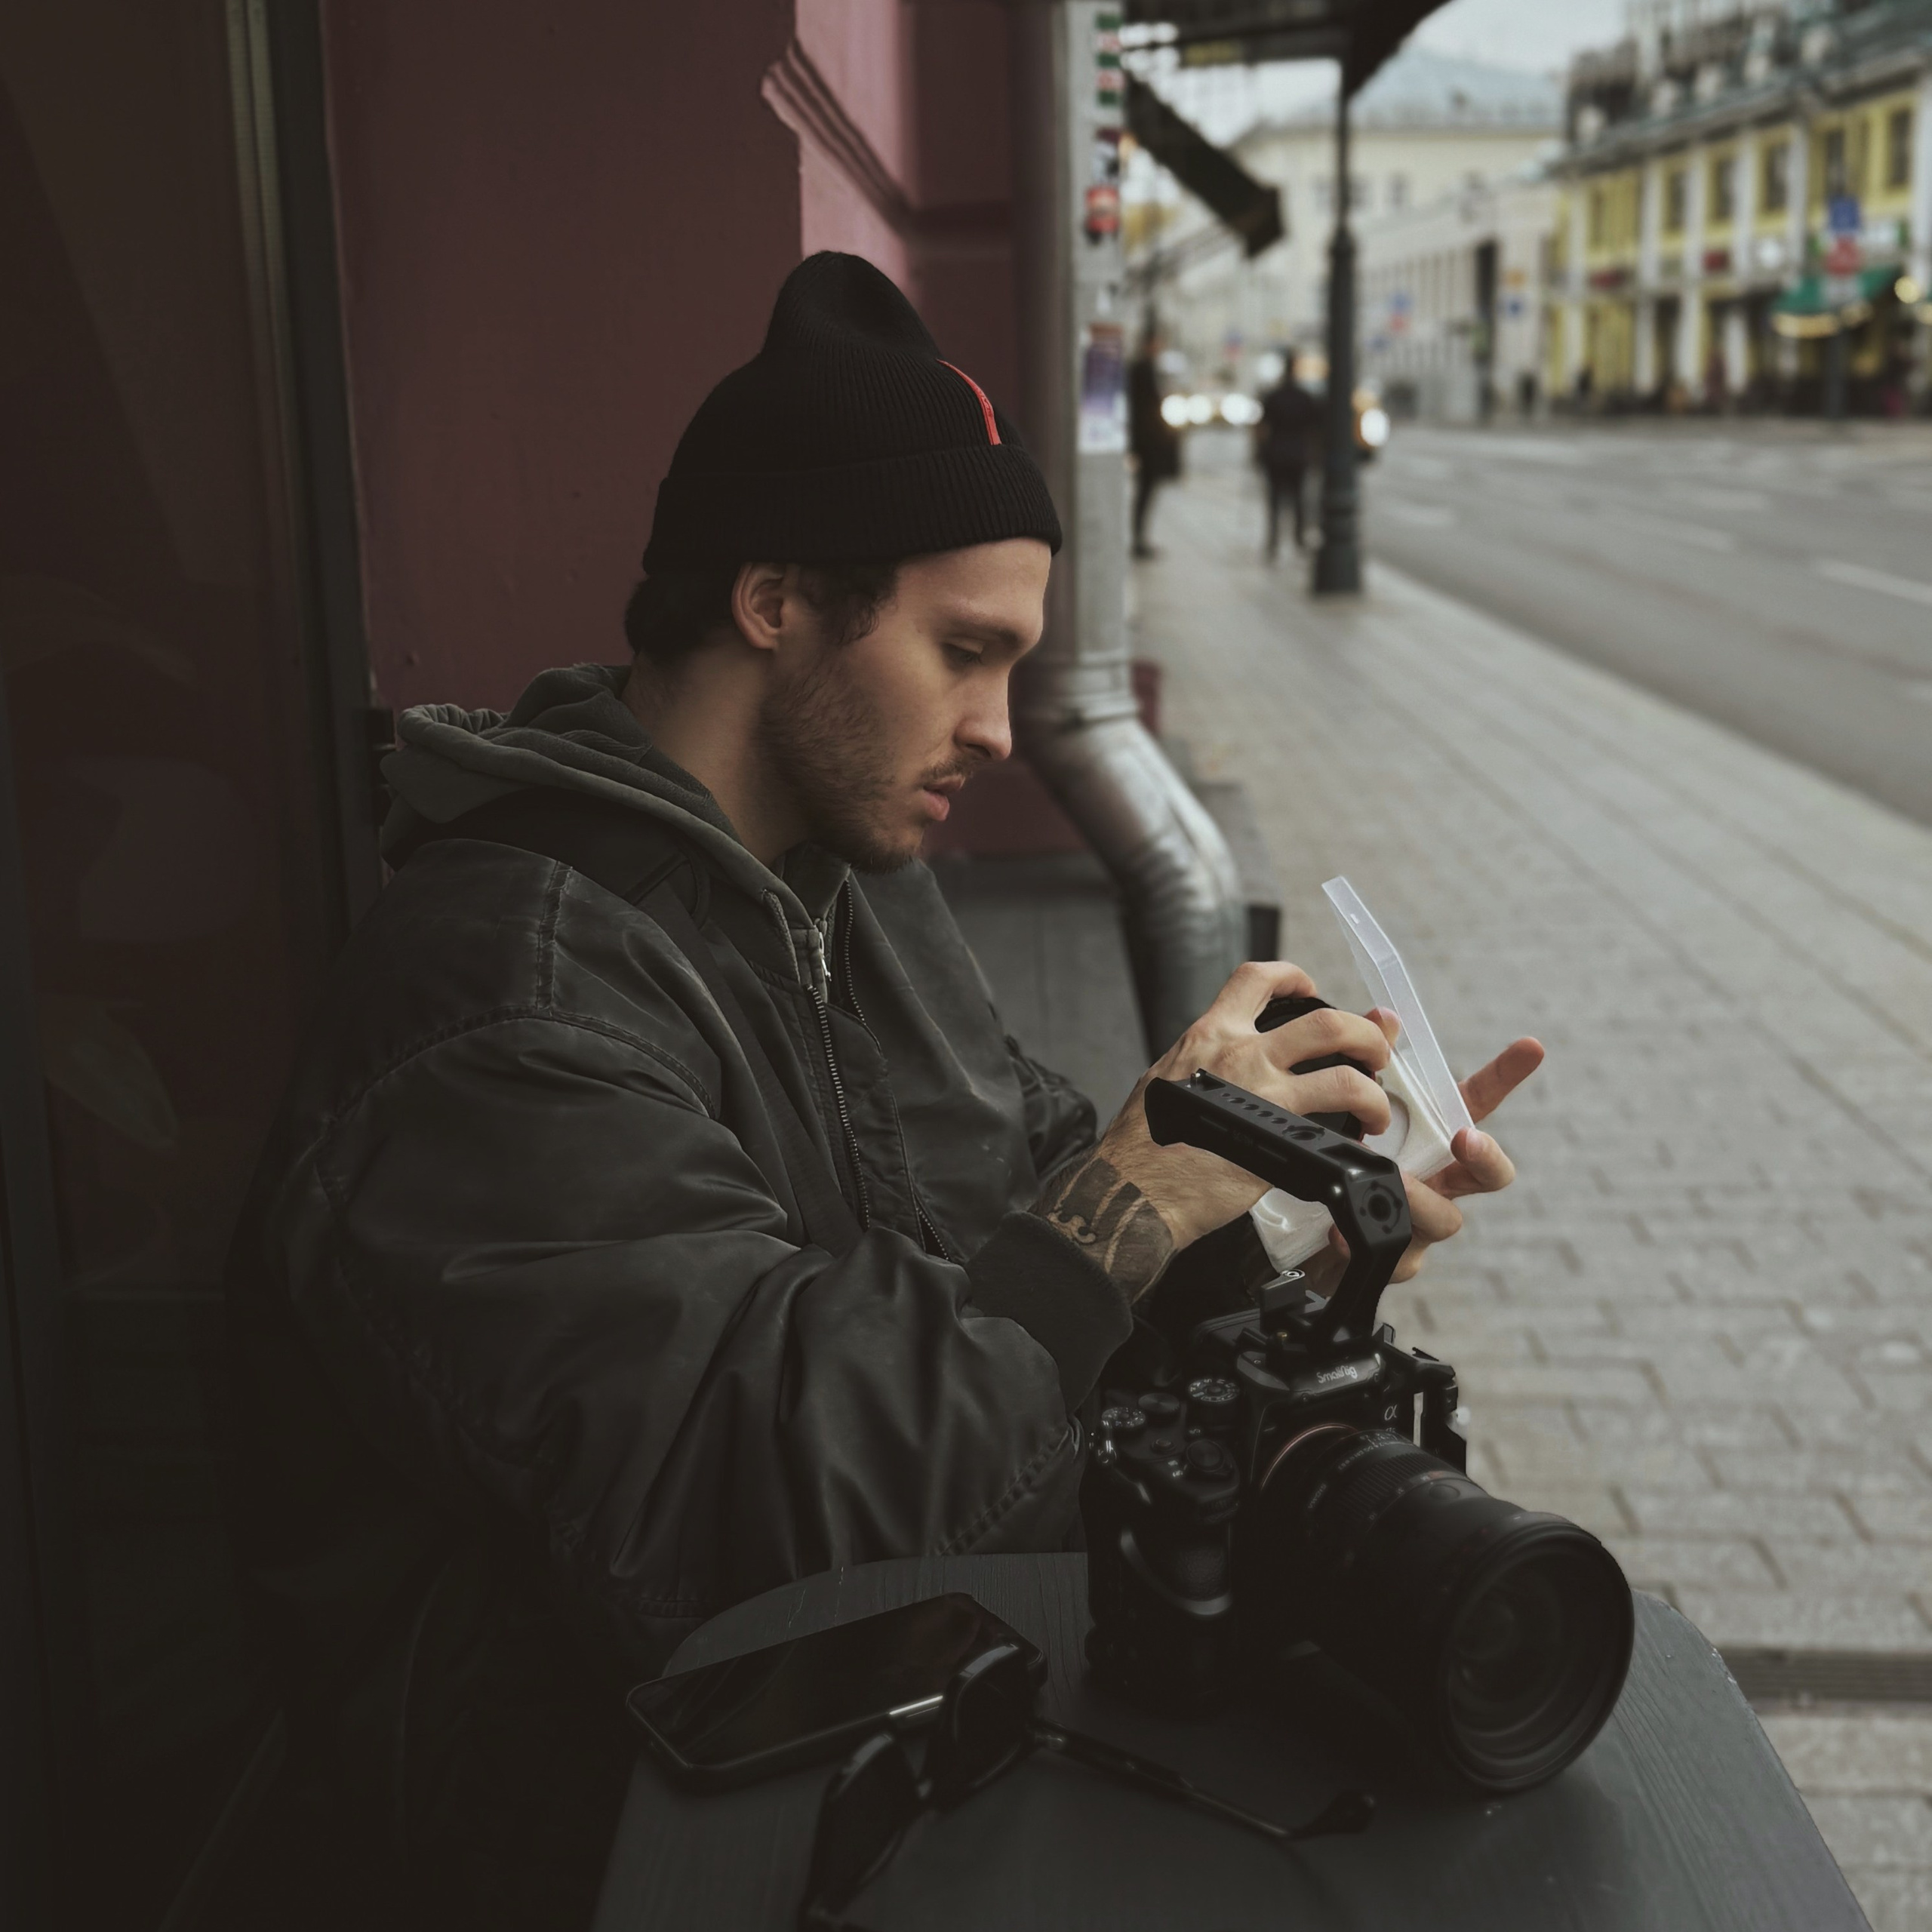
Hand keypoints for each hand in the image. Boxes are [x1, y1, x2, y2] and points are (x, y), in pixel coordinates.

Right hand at [1098, 962, 1393, 1255]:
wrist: (1134, 1188)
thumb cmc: (1143, 1142)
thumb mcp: (1172, 1077)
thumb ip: (1211, 1060)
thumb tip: (1238, 1058)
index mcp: (1211, 1035)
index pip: (1256, 979)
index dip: (1294, 975)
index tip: (1310, 989)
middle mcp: (1240, 1056)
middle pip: (1326, 1022)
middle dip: (1365, 1034)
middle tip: (1373, 1052)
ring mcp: (1263, 1098)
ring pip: (1344, 1078)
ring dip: (1373, 1093)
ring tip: (1375, 1109)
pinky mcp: (1279, 1142)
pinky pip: (1333, 1133)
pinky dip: (1351, 1139)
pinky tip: (1349, 1149)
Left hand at [1362, 1020, 1544, 1283]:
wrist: (1314, 1234)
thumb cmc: (1350, 1166)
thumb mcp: (1356, 1114)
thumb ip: (1373, 1068)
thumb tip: (1384, 1018)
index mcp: (1436, 1138)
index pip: (1478, 1102)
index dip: (1506, 1074)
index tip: (1529, 1046)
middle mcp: (1441, 1180)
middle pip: (1489, 1172)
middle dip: (1485, 1156)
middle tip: (1464, 1140)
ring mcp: (1424, 1222)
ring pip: (1444, 1218)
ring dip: (1419, 1199)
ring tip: (1393, 1184)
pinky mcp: (1398, 1258)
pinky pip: (1399, 1257)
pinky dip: (1367, 1242)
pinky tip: (1343, 1233)